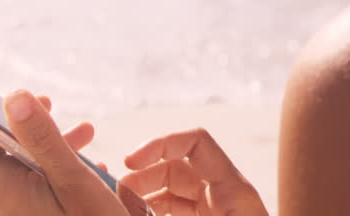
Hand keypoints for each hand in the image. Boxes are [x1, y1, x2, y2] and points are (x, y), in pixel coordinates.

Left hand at [0, 69, 131, 215]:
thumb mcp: (75, 183)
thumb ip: (45, 139)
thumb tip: (14, 95)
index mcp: (4, 186)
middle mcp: (1, 198)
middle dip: (20, 115)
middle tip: (47, 99)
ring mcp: (14, 208)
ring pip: (20, 160)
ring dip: (49, 140)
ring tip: (86, 130)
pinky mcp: (29, 214)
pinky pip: (33, 178)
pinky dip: (55, 161)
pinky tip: (90, 163)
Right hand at [121, 128, 267, 215]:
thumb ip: (169, 210)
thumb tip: (130, 206)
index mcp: (234, 188)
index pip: (196, 141)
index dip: (159, 144)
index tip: (129, 162)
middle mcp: (223, 193)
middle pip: (175, 168)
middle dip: (142, 176)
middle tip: (115, 193)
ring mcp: (215, 209)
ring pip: (171, 191)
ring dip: (143, 196)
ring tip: (119, 205)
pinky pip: (175, 210)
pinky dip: (152, 211)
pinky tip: (134, 213)